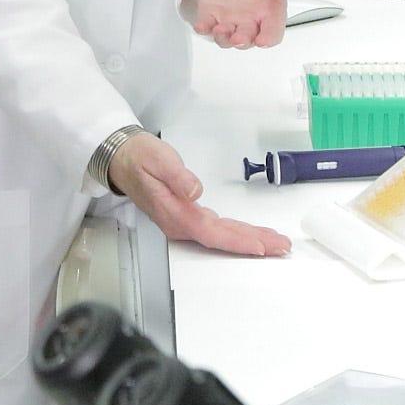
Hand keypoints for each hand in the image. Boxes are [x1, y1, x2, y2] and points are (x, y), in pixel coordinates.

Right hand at [109, 133, 290, 257]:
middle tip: (281, 247)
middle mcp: (179, 223)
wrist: (122, 159)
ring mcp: (183, 222)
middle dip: (253, 244)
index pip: (211, 232)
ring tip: (274, 244)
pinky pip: (216, 230)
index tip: (260, 246)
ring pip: (220, 236)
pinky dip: (236, 234)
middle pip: (221, 239)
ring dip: (248, 241)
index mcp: (174, 212)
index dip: (237, 241)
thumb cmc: (140, 157)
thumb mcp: (158, 159)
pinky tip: (251, 236)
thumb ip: (178, 176)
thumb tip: (195, 191)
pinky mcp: (187, 217)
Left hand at [192, 0, 297, 49]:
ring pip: (226, 38)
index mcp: (270, 12)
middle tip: (238, 38)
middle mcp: (250, 21)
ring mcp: (230, 20)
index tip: (264, 40)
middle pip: (248, 40)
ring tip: (220, 29)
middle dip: (243, 42)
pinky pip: (206, 26)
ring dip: (223, 38)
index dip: (269, 39)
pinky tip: (202, 25)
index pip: (273, 33)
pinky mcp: (210, 15)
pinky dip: (203, 28)